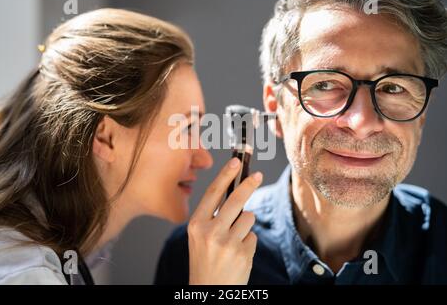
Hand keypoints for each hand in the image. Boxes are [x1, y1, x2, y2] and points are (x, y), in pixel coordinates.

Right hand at [188, 157, 262, 284]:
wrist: (209, 291)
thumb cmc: (205, 261)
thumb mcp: (200, 236)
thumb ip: (214, 217)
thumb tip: (237, 193)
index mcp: (196, 224)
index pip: (213, 193)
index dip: (225, 175)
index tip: (236, 161)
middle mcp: (210, 232)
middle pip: (236, 200)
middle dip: (249, 184)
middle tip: (257, 175)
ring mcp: (227, 243)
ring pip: (248, 217)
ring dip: (245, 225)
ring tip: (233, 241)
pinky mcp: (242, 253)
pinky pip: (253, 236)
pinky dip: (248, 242)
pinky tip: (237, 254)